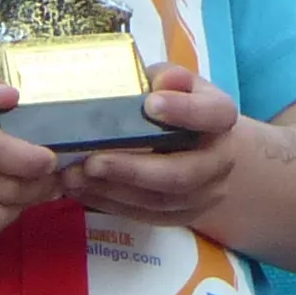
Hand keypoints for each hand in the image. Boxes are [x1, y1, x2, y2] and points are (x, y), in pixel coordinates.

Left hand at [61, 68, 242, 223]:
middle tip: (92, 162)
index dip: (185, 111)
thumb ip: (166, 78)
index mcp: (220, 117)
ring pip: (160, 201)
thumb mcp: (171, 82)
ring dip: (113, 191)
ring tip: (74, 177)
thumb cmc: (175, 103)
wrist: (199, 146)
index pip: (213, 115)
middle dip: (133, 170)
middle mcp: (220, 160)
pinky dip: (110, 204)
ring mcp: (205, 193)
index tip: (150, 104)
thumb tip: (165, 80)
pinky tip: (80, 190)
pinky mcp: (183, 214)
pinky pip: (147, 215)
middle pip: (182, 173)